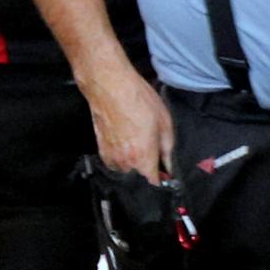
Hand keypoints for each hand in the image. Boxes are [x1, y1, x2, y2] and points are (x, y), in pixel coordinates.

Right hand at [86, 60, 173, 184]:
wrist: (110, 87)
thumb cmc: (138, 101)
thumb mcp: (164, 124)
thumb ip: (167, 150)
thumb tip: (169, 165)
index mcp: (143, 158)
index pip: (154, 183)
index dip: (161, 180)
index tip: (165, 175)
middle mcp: (125, 162)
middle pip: (140, 177)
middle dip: (147, 169)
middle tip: (152, 152)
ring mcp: (111, 157)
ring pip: (126, 170)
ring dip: (133, 163)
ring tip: (137, 143)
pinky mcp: (101, 150)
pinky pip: (114, 162)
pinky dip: (121, 157)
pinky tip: (125, 141)